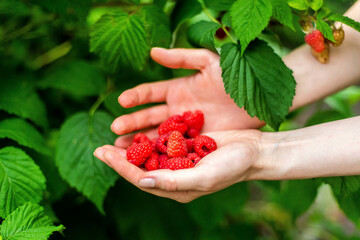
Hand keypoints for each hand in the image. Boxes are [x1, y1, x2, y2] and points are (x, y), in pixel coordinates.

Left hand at [94, 130, 261, 202]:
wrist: (254, 151)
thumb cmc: (232, 166)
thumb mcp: (204, 176)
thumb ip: (173, 181)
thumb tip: (141, 180)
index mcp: (176, 188)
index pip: (141, 178)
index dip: (120, 166)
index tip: (101, 153)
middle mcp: (175, 175)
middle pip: (140, 167)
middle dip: (120, 157)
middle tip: (99, 146)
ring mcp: (180, 160)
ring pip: (149, 154)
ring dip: (132, 146)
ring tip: (115, 135)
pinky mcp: (186, 146)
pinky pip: (163, 142)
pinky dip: (150, 136)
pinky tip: (139, 128)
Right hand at [111, 48, 262, 139]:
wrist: (259, 101)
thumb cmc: (236, 78)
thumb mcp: (209, 63)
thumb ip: (182, 57)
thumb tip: (152, 52)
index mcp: (177, 89)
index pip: (150, 93)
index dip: (136, 97)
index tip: (122, 102)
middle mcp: (177, 109)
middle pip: (148, 116)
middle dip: (131, 123)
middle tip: (115, 130)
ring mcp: (185, 127)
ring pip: (156, 134)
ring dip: (139, 140)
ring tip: (120, 149)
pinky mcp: (195, 141)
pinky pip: (173, 148)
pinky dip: (158, 153)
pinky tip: (145, 160)